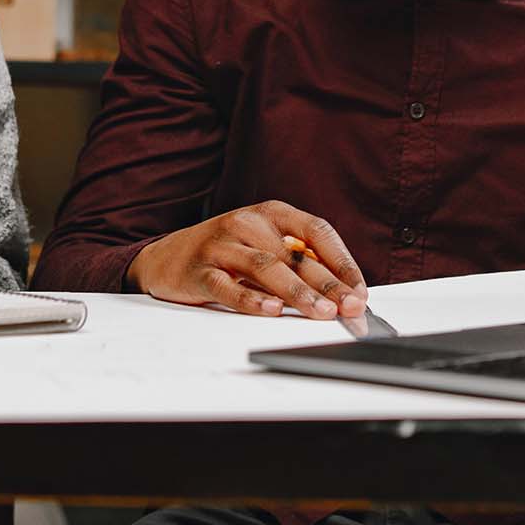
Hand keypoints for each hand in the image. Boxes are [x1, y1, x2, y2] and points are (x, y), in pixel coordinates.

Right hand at [125, 201, 366, 320]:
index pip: (316, 231)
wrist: (165, 258)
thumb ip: (298, 262)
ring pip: (266, 267)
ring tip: (322, 312)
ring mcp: (221, 245)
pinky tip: (272, 311)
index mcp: (270, 213)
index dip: (342, 260)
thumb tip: (343, 293)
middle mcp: (247, 222)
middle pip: (295, 254)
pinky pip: (228, 286)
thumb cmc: (225, 253)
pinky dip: (252, 300)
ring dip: (298, 292)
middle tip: (351, 307)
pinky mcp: (199, 271)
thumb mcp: (264, 245)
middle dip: (328, 284)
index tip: (360, 289)